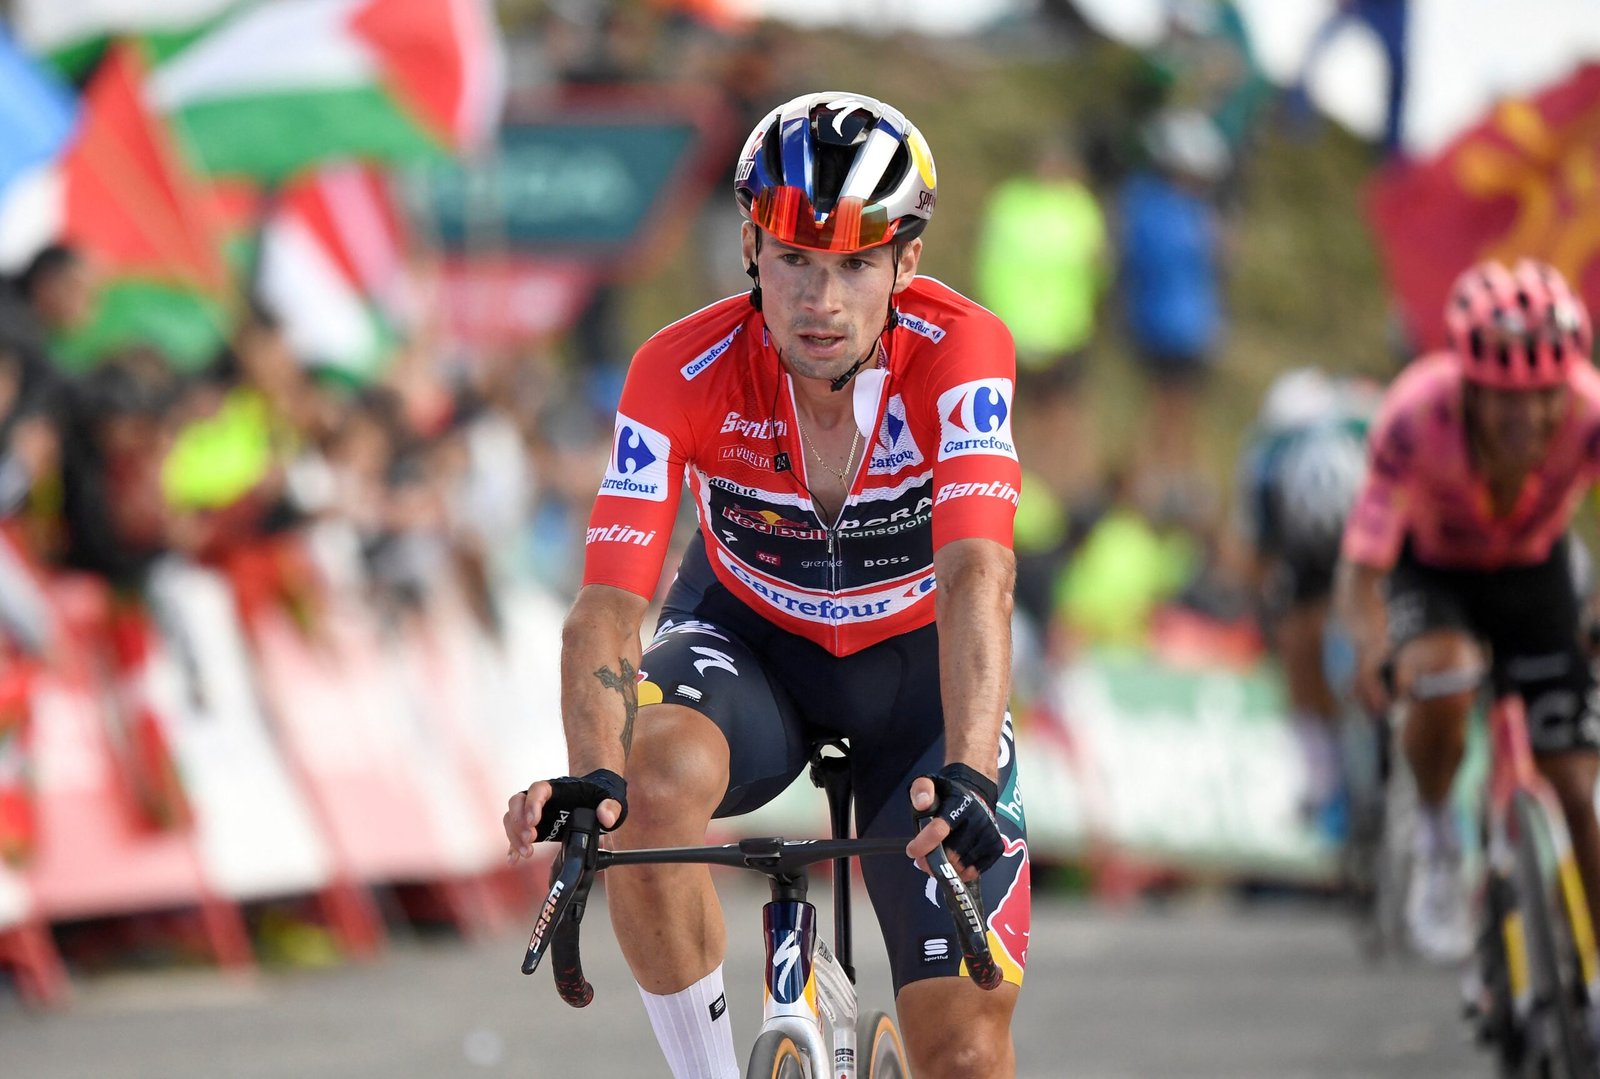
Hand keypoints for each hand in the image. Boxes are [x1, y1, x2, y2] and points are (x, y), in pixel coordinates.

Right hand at [504, 769, 626, 862]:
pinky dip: (513, 847)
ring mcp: (535, 813)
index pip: (537, 789)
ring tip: (527, 852)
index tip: (534, 821)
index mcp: (556, 788)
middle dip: (518, 822)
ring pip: (512, 819)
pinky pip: (516, 835)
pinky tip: (513, 860)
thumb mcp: (610, 798)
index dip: (532, 803)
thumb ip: (610, 806)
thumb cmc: (599, 795)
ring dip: (515, 836)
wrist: (595, 797)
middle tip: (530, 839)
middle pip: (517, 803)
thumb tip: (606, 819)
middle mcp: (540, 799)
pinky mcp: (535, 828)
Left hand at [905, 763, 1003, 881]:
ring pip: (961, 866)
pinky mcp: (996, 847)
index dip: (923, 845)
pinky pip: (975, 871)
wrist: (977, 795)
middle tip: (923, 858)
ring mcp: (989, 834)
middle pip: (950, 854)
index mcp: (959, 802)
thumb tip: (922, 804)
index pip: (939, 829)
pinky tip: (953, 864)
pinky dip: (961, 873)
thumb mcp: (930, 783)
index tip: (911, 851)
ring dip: (946, 869)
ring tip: (937, 861)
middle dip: (932, 860)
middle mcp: (977, 818)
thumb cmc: (948, 794)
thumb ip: (921, 789)